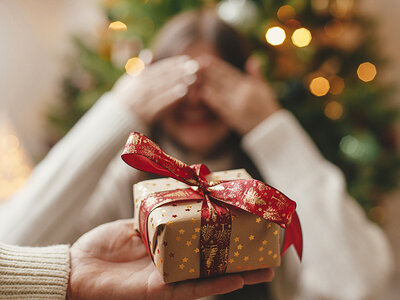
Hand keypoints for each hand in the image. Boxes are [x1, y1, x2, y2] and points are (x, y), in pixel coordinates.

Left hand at [68, 219, 273, 299]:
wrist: (75, 268)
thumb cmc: (102, 245)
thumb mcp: (132, 223)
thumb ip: (153, 214)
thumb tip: (176, 196)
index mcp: (169, 245)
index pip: (203, 240)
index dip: (224, 233)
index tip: (244, 222)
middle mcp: (175, 263)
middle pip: (214, 260)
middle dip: (241, 255)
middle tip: (267, 249)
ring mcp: (170, 278)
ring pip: (211, 276)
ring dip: (239, 272)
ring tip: (266, 267)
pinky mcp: (160, 290)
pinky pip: (192, 287)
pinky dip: (215, 284)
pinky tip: (237, 278)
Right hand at [112, 56, 198, 123]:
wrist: (116, 117)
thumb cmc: (125, 97)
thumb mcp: (130, 79)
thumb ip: (141, 67)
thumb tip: (148, 52)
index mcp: (140, 78)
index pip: (160, 68)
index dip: (174, 63)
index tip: (187, 59)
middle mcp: (143, 87)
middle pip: (165, 76)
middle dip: (180, 71)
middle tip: (195, 66)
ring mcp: (145, 99)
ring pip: (164, 88)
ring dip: (179, 81)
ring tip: (192, 77)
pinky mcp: (147, 111)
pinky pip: (162, 102)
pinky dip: (172, 96)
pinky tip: (184, 91)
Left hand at [198, 55, 280, 134]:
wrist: (270, 130)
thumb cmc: (267, 109)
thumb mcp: (265, 90)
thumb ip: (257, 75)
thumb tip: (253, 59)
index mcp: (250, 85)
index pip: (230, 72)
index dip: (217, 65)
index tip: (206, 59)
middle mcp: (243, 92)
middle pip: (222, 79)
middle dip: (208, 71)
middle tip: (196, 63)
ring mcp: (237, 103)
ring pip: (219, 89)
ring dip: (207, 82)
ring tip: (195, 76)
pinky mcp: (233, 116)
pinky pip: (220, 105)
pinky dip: (212, 98)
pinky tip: (202, 92)